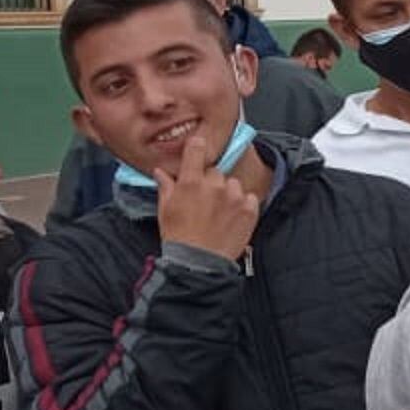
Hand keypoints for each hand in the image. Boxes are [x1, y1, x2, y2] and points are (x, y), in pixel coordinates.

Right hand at [156, 136, 259, 259]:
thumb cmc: (178, 236)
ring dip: (228, 193)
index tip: (198, 147)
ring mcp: (234, 196)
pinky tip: (232, 217)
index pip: (196, 149)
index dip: (197, 147)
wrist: (199, 262)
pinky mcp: (249, 209)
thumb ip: (165, 186)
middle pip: (215, 172)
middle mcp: (214, 185)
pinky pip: (249, 197)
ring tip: (219, 212)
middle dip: (210, 182)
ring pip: (233, 184)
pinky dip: (243, 205)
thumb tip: (160, 171)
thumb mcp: (165, 209)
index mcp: (191, 182)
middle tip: (205, 201)